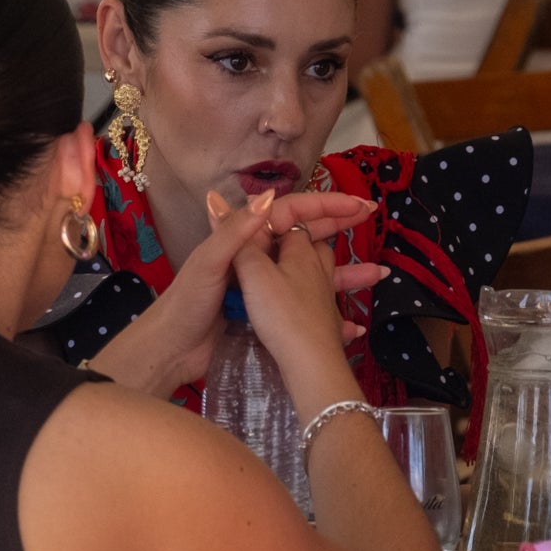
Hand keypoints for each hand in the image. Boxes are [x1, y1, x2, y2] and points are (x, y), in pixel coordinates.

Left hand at [88, 191, 378, 399]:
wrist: (172, 352)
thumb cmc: (185, 305)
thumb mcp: (209, 264)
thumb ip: (236, 231)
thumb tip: (269, 198)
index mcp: (244, 239)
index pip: (291, 212)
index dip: (324, 205)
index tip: (356, 205)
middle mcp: (259, 259)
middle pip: (306, 237)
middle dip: (340, 227)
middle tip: (371, 217)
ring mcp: (266, 288)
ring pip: (314, 275)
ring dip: (345, 274)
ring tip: (377, 275)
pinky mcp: (268, 317)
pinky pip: (308, 310)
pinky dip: (332, 315)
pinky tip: (353, 323)